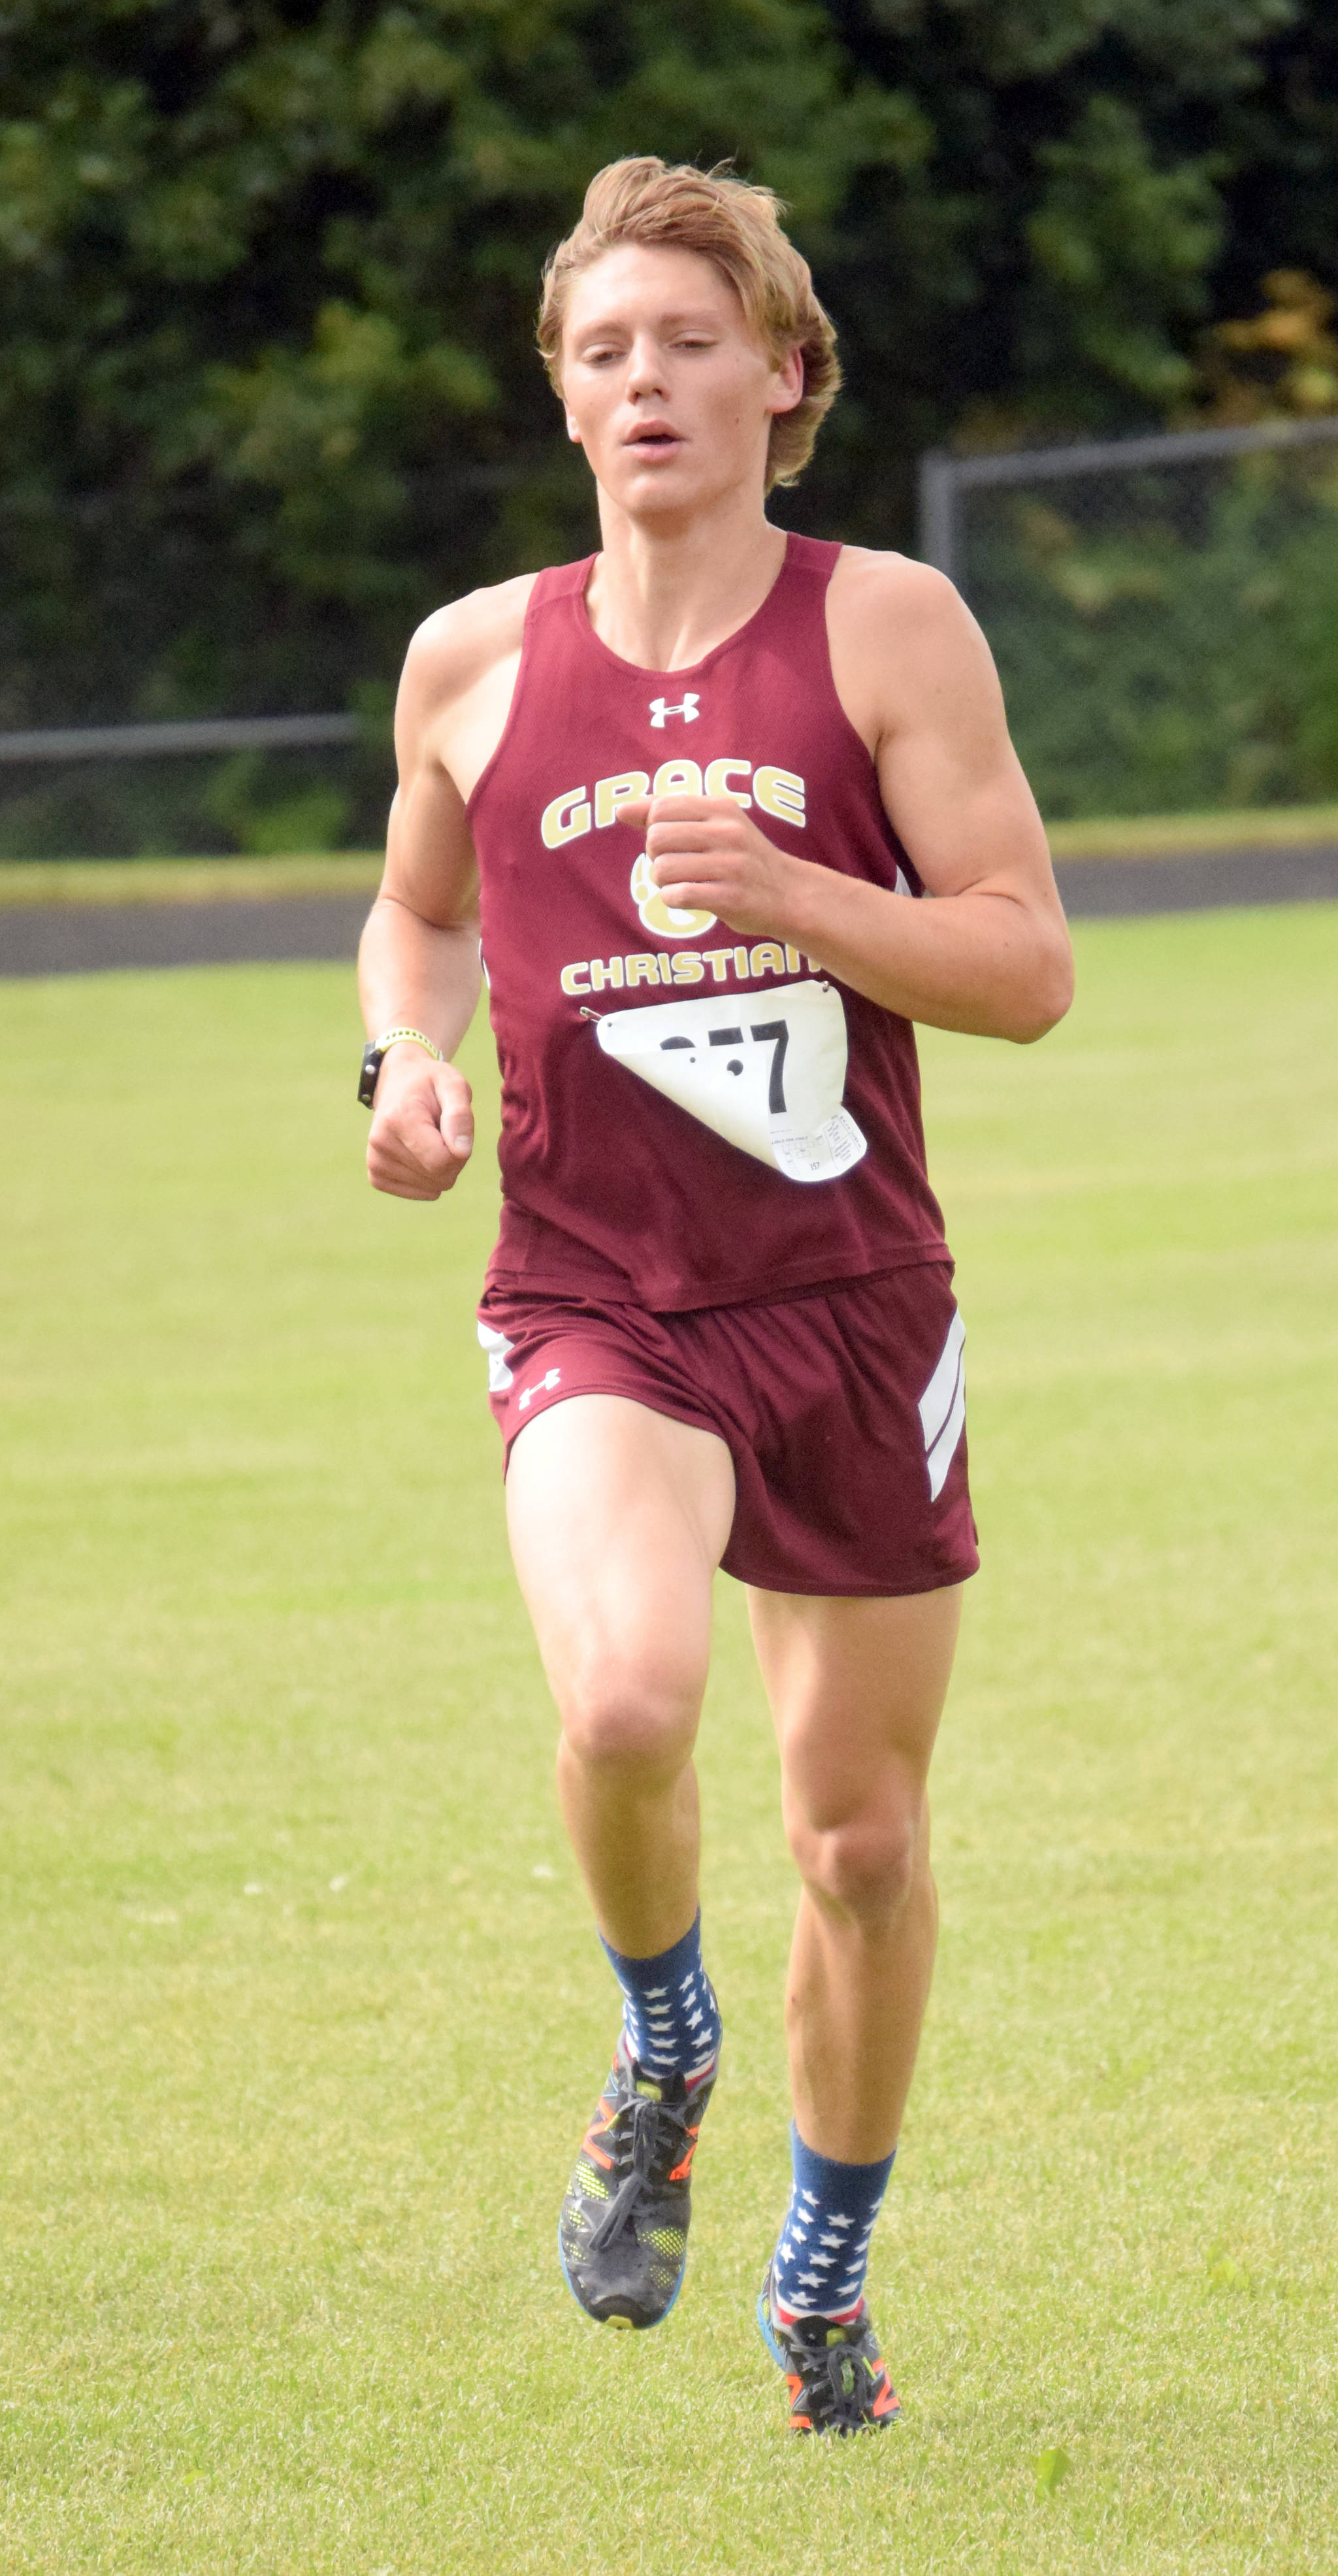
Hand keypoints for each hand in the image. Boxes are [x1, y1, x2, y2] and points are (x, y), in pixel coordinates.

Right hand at [367, 1047, 473, 1199]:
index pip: (442, 1161)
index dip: (460, 1150)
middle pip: (439, 1176)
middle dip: (452, 1158)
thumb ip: (460, 1115)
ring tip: (430, 1138)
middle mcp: (381, 1142)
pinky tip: (420, 1153)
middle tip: (443, 1132)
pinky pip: (418, 1192)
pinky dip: (427, 1178)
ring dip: (440, 1167)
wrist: (397, 1083)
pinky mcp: (376, 1175)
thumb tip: (461, 1151)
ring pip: (431, 1187)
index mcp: (399, 1119)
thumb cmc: (430, 1084)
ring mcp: (375, 1161)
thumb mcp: (453, 1085)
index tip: (455, 1129)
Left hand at [617, 794, 806, 940]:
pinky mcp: (730, 897)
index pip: (660, 808)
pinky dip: (673, 901)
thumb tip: (620, 809)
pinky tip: (688, 899)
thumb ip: (666, 814)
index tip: (671, 842)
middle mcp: (727, 832)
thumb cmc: (741, 858)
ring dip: (662, 883)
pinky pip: (677, 896)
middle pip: (656, 839)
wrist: (789, 894)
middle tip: (675, 867)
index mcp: (721, 808)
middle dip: (655, 857)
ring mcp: (731, 865)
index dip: (653, 828)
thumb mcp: (713, 825)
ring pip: (662, 870)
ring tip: (681, 884)